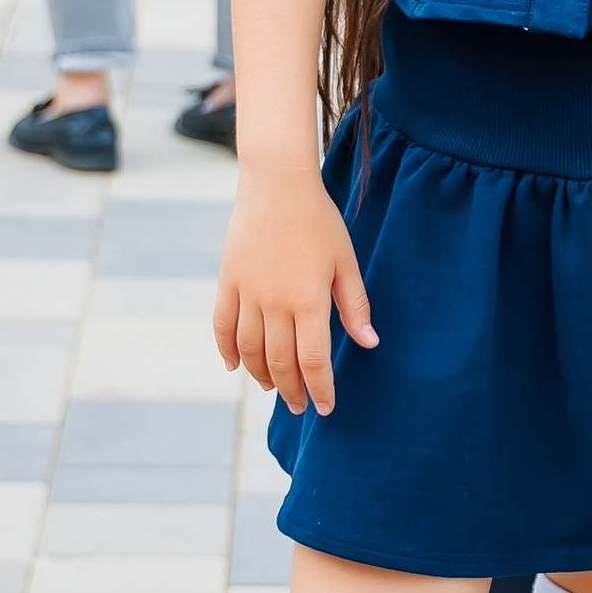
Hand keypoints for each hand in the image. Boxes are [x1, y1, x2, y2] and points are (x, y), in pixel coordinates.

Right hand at [214, 173, 375, 413]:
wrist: (277, 185)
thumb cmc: (319, 222)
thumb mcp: (345, 261)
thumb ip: (355, 306)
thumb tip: (369, 343)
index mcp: (308, 299)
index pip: (312, 360)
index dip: (319, 388)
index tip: (325, 407)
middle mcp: (274, 302)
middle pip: (279, 361)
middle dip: (291, 391)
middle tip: (301, 407)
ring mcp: (247, 292)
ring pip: (249, 349)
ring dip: (260, 375)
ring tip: (272, 388)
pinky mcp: (228, 281)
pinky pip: (222, 325)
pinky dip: (226, 350)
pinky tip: (235, 366)